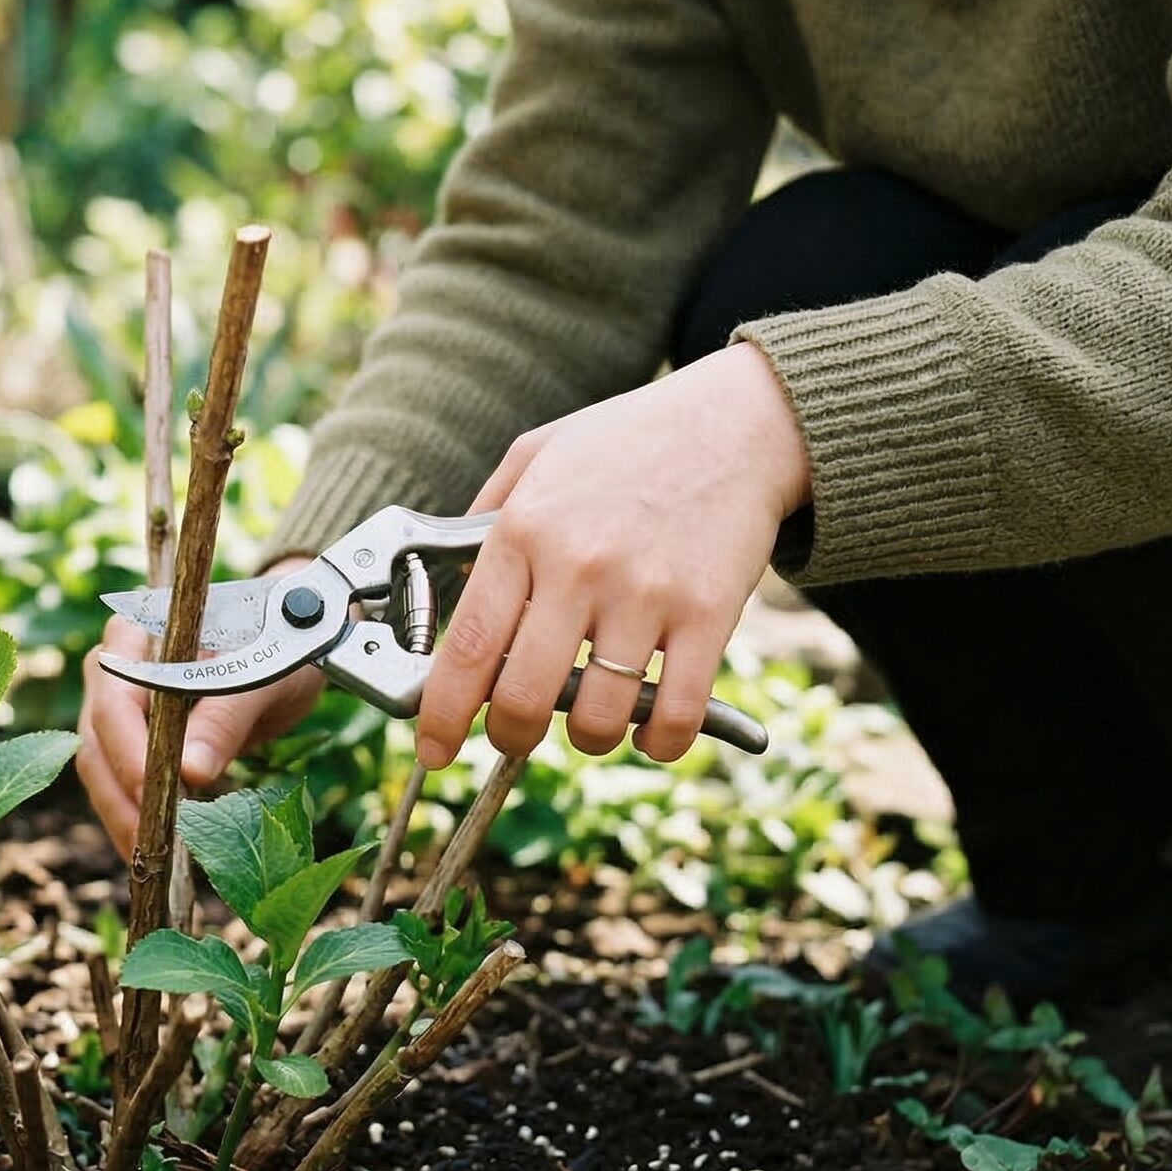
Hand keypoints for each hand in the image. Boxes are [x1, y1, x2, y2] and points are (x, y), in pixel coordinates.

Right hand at [76, 559, 325, 856]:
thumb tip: (191, 772)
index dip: (128, 750)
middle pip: (97, 736)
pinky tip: (152, 852)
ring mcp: (119, 701)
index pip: (115, 694)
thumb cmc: (280, 641)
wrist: (289, 641)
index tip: (155, 796)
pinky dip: (133, 814)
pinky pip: (119, 777)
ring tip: (150, 864)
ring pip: (100, 765)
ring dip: (122, 814)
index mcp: (141, 630)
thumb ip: (227, 717)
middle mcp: (117, 664)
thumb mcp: (267, 675)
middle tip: (150, 849)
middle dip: (120, 796)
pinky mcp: (132, 735)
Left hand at [416, 344, 809, 771]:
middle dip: (510, 737)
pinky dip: (658, 742)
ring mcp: (645, 593)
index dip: (442, 712)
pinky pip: (675, 714)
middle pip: (523, 696)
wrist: (736, 422)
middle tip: (514, 735)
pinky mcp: (707, 614)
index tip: (434, 748)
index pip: (466, 644)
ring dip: (587, 737)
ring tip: (590, 718)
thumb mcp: (537, 454)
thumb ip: (486, 517)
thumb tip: (450, 584)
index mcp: (524, 531)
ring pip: (598, 716)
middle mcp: (577, 566)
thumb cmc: (629, 440)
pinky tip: (650, 730)